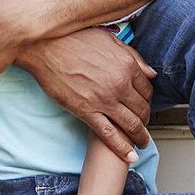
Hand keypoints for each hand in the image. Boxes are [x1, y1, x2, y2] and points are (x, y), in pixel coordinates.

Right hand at [18, 29, 154, 161]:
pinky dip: (122, 148)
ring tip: (141, 143)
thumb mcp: (108, 38)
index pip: (147, 89)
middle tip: (142, 125)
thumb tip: (151, 73)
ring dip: (140, 137)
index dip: (147, 100)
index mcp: (126, 65)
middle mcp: (120, 84)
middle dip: (145, 120)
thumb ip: (132, 56)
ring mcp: (103, 99)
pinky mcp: (86, 111)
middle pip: (142, 109)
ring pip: (131, 125)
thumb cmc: (72, 37)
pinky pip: (109, 134)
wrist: (43, 45)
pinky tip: (130, 156)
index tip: (143, 105)